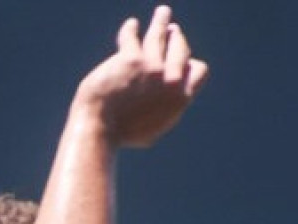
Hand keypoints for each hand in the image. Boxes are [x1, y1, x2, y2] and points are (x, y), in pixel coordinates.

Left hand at [79, 7, 209, 149]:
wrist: (99, 132)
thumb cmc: (121, 135)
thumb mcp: (152, 129)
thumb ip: (165, 111)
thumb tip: (174, 100)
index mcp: (179, 98)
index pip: (198, 70)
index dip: (189, 64)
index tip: (182, 61)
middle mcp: (169, 80)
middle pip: (179, 47)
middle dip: (176, 38)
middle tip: (172, 31)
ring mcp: (151, 68)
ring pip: (161, 34)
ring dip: (161, 20)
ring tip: (163, 12)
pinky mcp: (130, 60)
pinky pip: (132, 36)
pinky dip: (130, 29)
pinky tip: (131, 26)